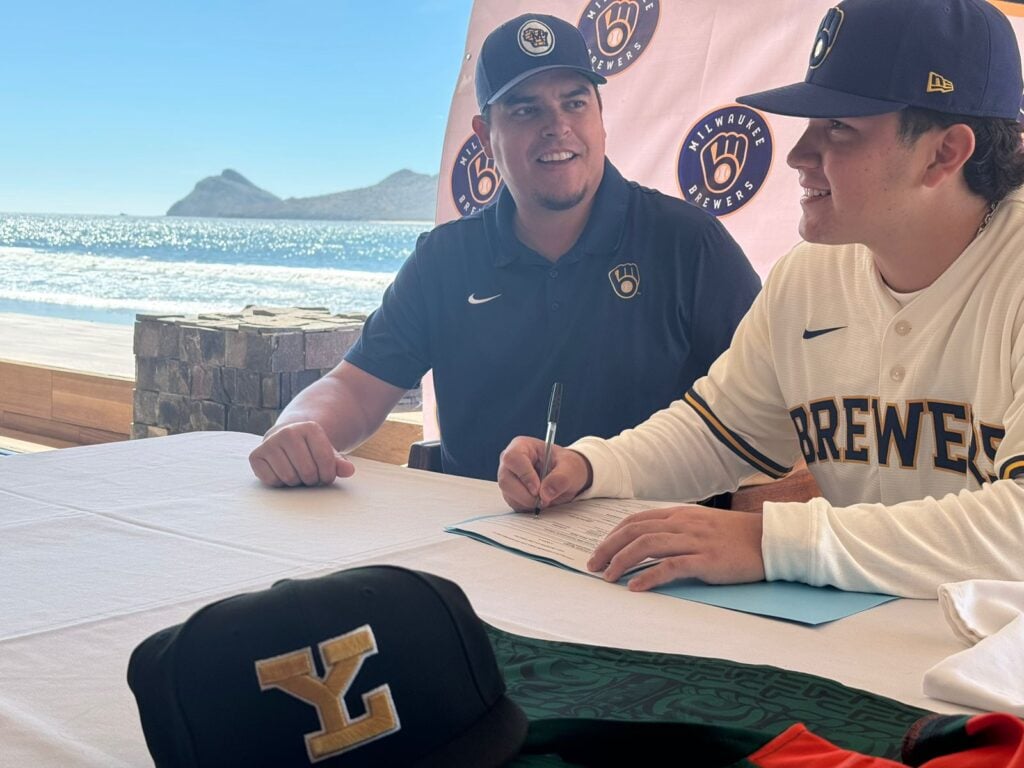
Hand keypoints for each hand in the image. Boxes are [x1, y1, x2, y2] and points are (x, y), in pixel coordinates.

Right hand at [249, 421, 355, 486]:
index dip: (328, 475)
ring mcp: (270, 442)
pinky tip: (282, 472)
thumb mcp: (328, 454)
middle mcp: (288, 432)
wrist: (286, 440)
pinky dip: (279, 483)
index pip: (325, 461)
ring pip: (290, 478)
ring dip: (296, 482)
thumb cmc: (311, 451)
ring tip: (297, 473)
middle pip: (308, 472)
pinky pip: (272, 481)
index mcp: (310, 428)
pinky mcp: (256, 455)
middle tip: (310, 476)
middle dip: (312, 480)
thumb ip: (339, 463)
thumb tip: (349, 470)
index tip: (326, 475)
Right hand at [497, 437, 590, 510]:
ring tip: (546, 499)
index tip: (538, 489)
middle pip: (505, 480)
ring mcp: (509, 479)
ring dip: (528, 502)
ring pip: (509, 495)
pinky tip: (540, 501)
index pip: (513, 458)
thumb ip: (560, 478)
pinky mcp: (511, 493)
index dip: (524, 475)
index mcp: (522, 446)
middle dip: (525, 494)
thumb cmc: (567, 466)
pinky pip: (514, 504)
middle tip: (544, 500)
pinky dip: (528, 507)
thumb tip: (545, 493)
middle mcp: (511, 462)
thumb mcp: (571, 468)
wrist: (567, 477)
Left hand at [586, 506, 764, 589]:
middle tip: (593, 565)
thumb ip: (678, 529)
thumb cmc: (736, 536)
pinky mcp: (706, 561)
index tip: (600, 549)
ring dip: (622, 561)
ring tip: (608, 576)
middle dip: (609, 548)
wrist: (770, 540)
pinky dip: (649, 576)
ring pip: (647, 546)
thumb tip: (650, 542)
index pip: (636, 520)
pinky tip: (635, 586)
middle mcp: (683, 524)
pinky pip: (670, 567)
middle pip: (635, 532)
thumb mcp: (702, 525)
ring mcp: (694, 541)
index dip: (614, 535)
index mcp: (680, 514)